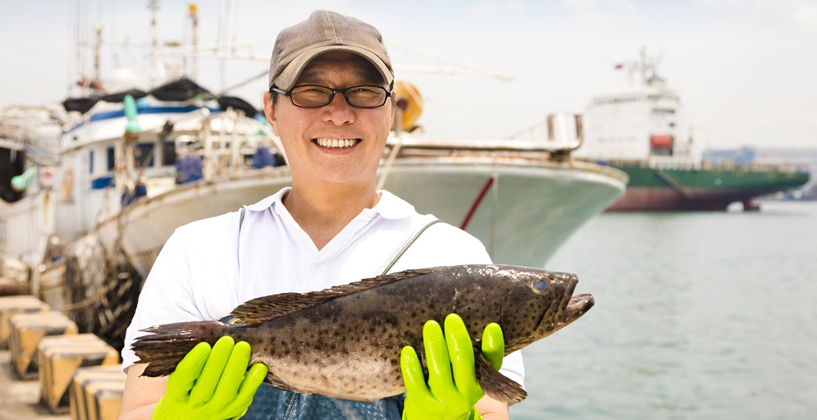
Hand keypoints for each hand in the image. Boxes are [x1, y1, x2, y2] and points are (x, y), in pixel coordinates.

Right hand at [153, 336, 267, 419]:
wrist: (194, 415)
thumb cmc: (188, 387)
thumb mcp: (181, 376)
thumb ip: (190, 360)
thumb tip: (206, 333)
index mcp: (177, 394)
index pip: (183, 378)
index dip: (194, 362)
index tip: (204, 345)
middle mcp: (195, 405)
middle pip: (206, 384)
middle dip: (218, 360)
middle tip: (227, 340)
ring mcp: (216, 409)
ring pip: (227, 390)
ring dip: (236, 366)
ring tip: (243, 346)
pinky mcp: (234, 410)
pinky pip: (245, 396)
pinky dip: (253, 381)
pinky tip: (259, 366)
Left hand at [401, 314, 504, 419]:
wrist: (437, 419)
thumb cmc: (453, 389)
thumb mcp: (469, 377)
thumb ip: (473, 356)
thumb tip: (476, 322)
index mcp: (480, 382)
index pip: (492, 363)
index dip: (494, 345)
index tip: (491, 327)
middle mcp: (465, 393)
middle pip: (463, 363)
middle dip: (458, 338)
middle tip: (452, 319)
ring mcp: (443, 399)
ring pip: (440, 371)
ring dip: (435, 346)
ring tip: (431, 326)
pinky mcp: (422, 401)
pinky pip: (416, 383)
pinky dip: (412, 366)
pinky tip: (408, 349)